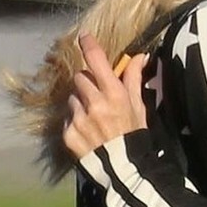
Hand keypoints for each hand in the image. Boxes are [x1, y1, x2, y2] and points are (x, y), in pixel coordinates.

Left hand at [62, 36, 150, 160]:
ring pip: (72, 98)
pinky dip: (75, 120)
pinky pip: (67, 117)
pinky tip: (87, 130)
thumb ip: (134, 79)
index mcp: (114, 94)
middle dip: (87, 82)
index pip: (96, 61)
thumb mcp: (138, 106)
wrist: (124, 169)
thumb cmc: (134, 135)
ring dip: (80, 102)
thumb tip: (139, 56)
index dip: (89, 46)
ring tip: (93, 117)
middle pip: (80, 78)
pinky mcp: (68, 133)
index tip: (84, 37)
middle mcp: (94, 103)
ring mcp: (79, 119)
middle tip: (97, 94)